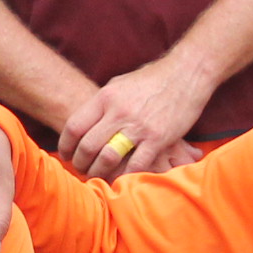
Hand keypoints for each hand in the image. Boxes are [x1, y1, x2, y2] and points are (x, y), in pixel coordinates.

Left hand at [59, 56, 216, 182]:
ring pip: (108, 158)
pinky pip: (136, 164)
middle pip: (88, 145)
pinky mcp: (158, 138)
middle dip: (80, 162)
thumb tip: (87, 120)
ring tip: (97, 176)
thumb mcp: (119, 84)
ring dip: (98, 172)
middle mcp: (118, 112)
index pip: (75, 126)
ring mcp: (138, 126)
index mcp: (105, 97)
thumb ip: (102, 103)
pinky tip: (122, 179)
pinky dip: (126, 175)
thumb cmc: (152, 79)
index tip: (66, 154)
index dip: (66, 145)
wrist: (186, 73)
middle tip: (80, 169)